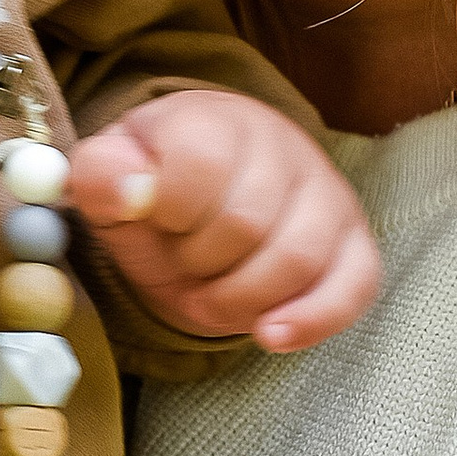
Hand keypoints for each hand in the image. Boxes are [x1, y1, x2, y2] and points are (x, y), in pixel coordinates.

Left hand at [70, 91, 381, 349]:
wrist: (204, 198)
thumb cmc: (157, 192)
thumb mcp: (111, 179)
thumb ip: (101, 176)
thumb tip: (127, 191)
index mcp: (217, 120)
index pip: (202, 163)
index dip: (171, 213)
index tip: (158, 225)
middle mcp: (283, 147)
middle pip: (248, 222)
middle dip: (200, 264)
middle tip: (181, 269)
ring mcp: (327, 194)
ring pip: (299, 258)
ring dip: (241, 299)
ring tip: (209, 300)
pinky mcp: (355, 243)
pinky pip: (355, 286)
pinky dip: (312, 319)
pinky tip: (270, 335)